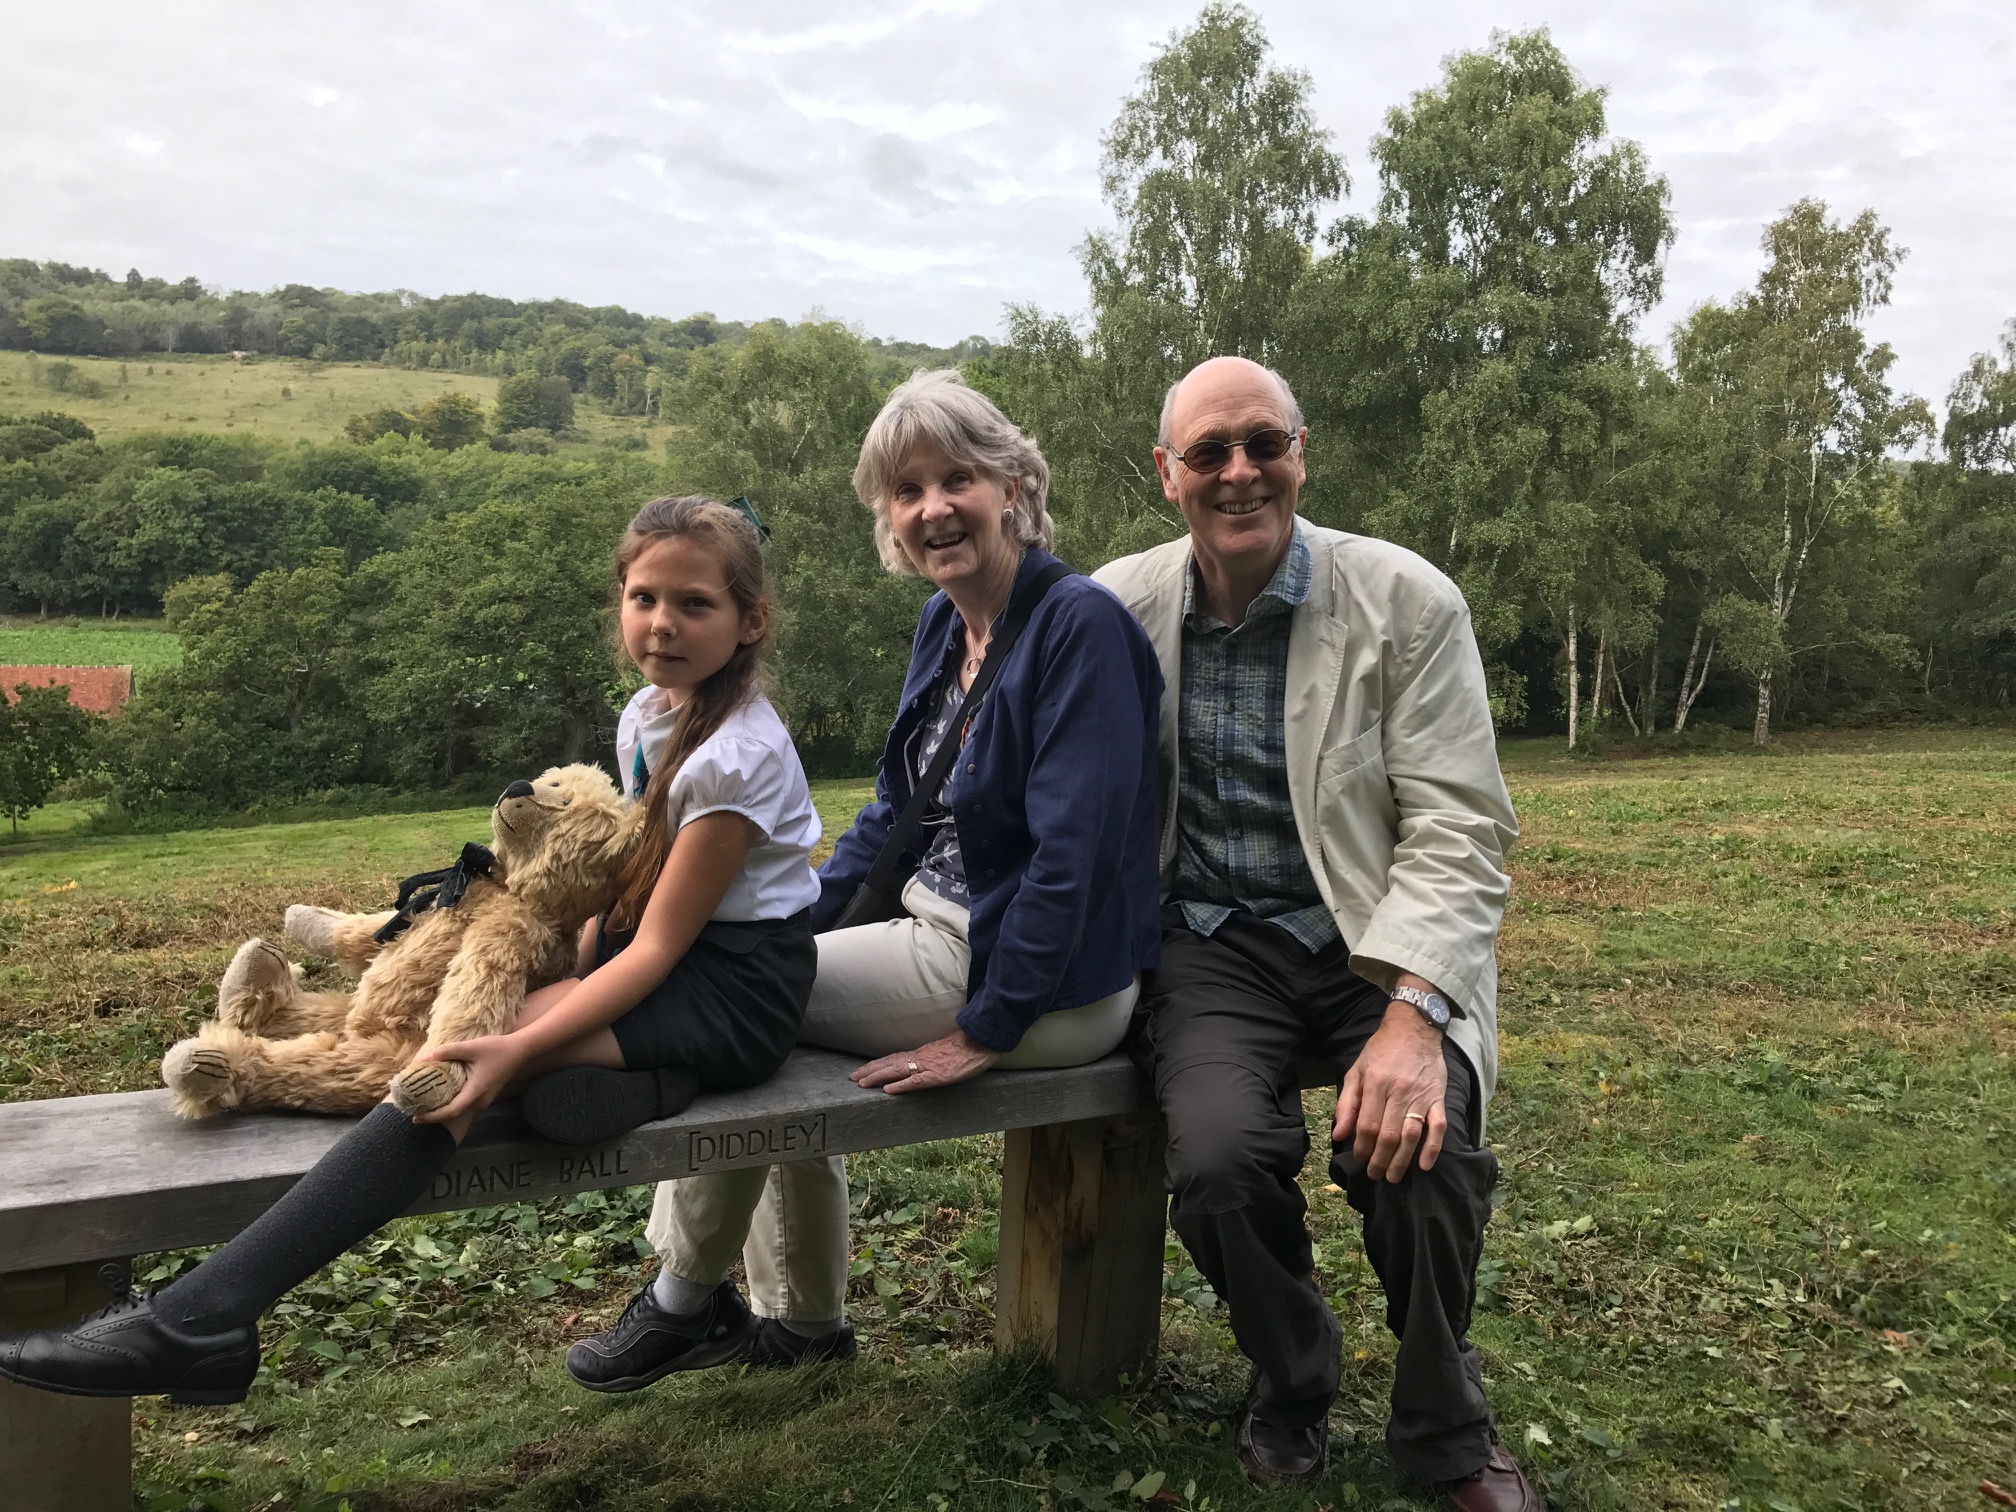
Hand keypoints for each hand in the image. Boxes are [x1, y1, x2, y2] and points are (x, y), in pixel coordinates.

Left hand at [411, 1034, 524, 1123]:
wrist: (520, 1051)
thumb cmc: (496, 1049)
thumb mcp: (471, 1047)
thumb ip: (447, 1051)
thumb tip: (424, 1058)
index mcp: (475, 1092)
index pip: (450, 1112)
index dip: (432, 1116)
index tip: (414, 1117)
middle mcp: (479, 1101)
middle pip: (453, 1115)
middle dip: (433, 1117)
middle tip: (413, 1112)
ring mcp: (483, 1100)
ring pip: (459, 1112)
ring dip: (441, 1112)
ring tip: (423, 1107)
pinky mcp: (484, 1096)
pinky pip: (464, 1106)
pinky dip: (450, 1105)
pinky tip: (441, 1098)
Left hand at [850, 1030, 998, 1094]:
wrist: (982, 1040)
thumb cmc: (968, 1046)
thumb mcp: (946, 1049)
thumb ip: (933, 1056)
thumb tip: (924, 1062)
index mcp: (923, 1053)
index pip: (895, 1058)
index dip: (878, 1064)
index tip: (863, 1070)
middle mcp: (921, 1057)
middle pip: (890, 1063)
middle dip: (870, 1070)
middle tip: (852, 1078)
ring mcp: (928, 1066)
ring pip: (897, 1070)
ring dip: (878, 1076)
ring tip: (861, 1083)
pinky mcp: (938, 1075)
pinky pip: (916, 1081)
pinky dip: (900, 1085)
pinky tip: (888, 1090)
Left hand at [1332, 1002, 1447, 1181]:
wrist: (1414, 1028)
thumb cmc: (1381, 1050)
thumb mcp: (1357, 1070)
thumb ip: (1347, 1103)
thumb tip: (1339, 1134)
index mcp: (1376, 1084)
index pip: (1367, 1126)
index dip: (1362, 1147)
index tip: (1359, 1159)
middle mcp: (1399, 1092)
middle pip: (1388, 1136)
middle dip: (1379, 1160)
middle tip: (1374, 1175)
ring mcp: (1421, 1096)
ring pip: (1411, 1135)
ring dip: (1401, 1161)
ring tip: (1392, 1176)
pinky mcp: (1438, 1098)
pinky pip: (1439, 1127)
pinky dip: (1432, 1148)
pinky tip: (1424, 1165)